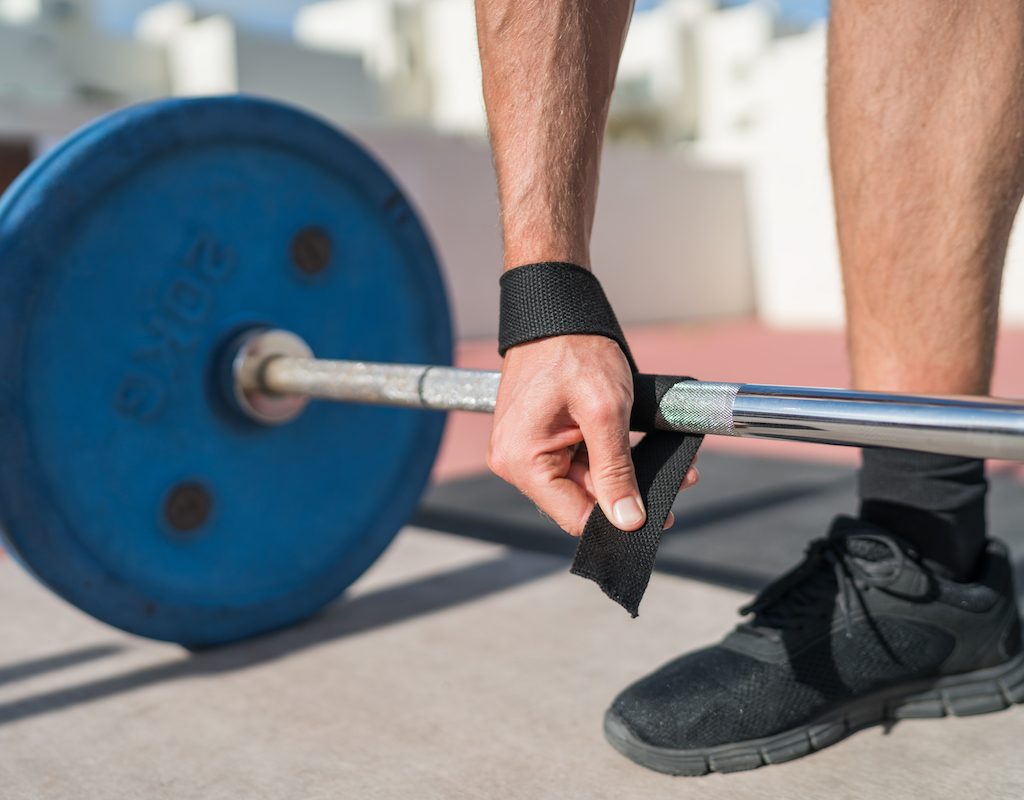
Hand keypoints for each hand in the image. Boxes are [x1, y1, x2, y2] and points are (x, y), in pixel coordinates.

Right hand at [488, 334, 698, 535]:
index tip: (661, 515)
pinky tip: (638, 449)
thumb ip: (615, 470)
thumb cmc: (574, 350)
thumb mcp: (605, 412)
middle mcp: (514, 460)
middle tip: (678, 483)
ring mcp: (525, 449)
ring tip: (668, 464)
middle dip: (628, 493)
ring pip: (584, 482)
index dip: (618, 520)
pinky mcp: (539, 437)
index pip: (574, 517)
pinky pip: (578, 462)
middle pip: (580, 501)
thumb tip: (627, 521)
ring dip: (624, 475)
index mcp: (520, 460)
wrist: (557, 311)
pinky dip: (609, 458)